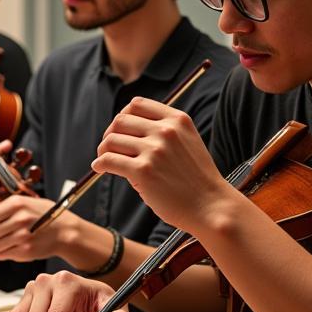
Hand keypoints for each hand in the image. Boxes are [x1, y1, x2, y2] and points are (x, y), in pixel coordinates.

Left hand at [0, 195, 66, 260]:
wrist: (66, 230)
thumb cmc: (45, 215)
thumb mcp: (26, 202)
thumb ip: (5, 208)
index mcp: (16, 203)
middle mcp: (19, 219)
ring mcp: (23, 236)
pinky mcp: (26, 250)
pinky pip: (4, 255)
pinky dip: (0, 255)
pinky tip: (6, 251)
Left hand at [93, 98, 227, 233]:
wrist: (211, 207)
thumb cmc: (196, 179)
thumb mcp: (187, 142)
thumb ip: (163, 131)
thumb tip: (123, 130)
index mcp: (177, 120)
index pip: (137, 104)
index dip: (123, 116)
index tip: (120, 131)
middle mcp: (166, 131)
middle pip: (120, 120)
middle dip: (110, 133)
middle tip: (108, 148)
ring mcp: (155, 150)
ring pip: (112, 140)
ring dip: (103, 151)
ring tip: (104, 160)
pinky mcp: (143, 171)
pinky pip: (109, 160)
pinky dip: (100, 164)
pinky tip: (99, 169)